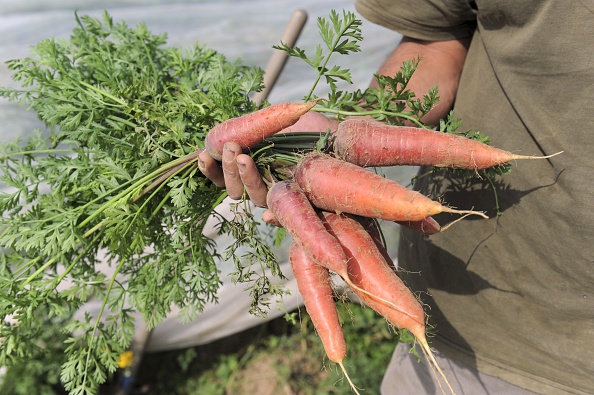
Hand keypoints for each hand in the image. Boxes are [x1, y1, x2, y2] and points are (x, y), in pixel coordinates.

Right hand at [198, 111, 338, 207]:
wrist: (347, 136)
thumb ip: (252, 129)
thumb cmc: (313, 128)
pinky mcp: (302, 205)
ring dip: (245, 179)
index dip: (210, 170)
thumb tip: (225, 136)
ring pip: (255, 198)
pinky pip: (284, 216)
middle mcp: (265, 185)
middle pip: (235, 189)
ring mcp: (282, 196)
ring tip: (243, 157)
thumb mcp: (277, 123)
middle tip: (231, 149)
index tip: (201, 155)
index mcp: (254, 168)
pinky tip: (268, 215)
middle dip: (228, 170)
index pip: (223, 176)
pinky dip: (274, 217)